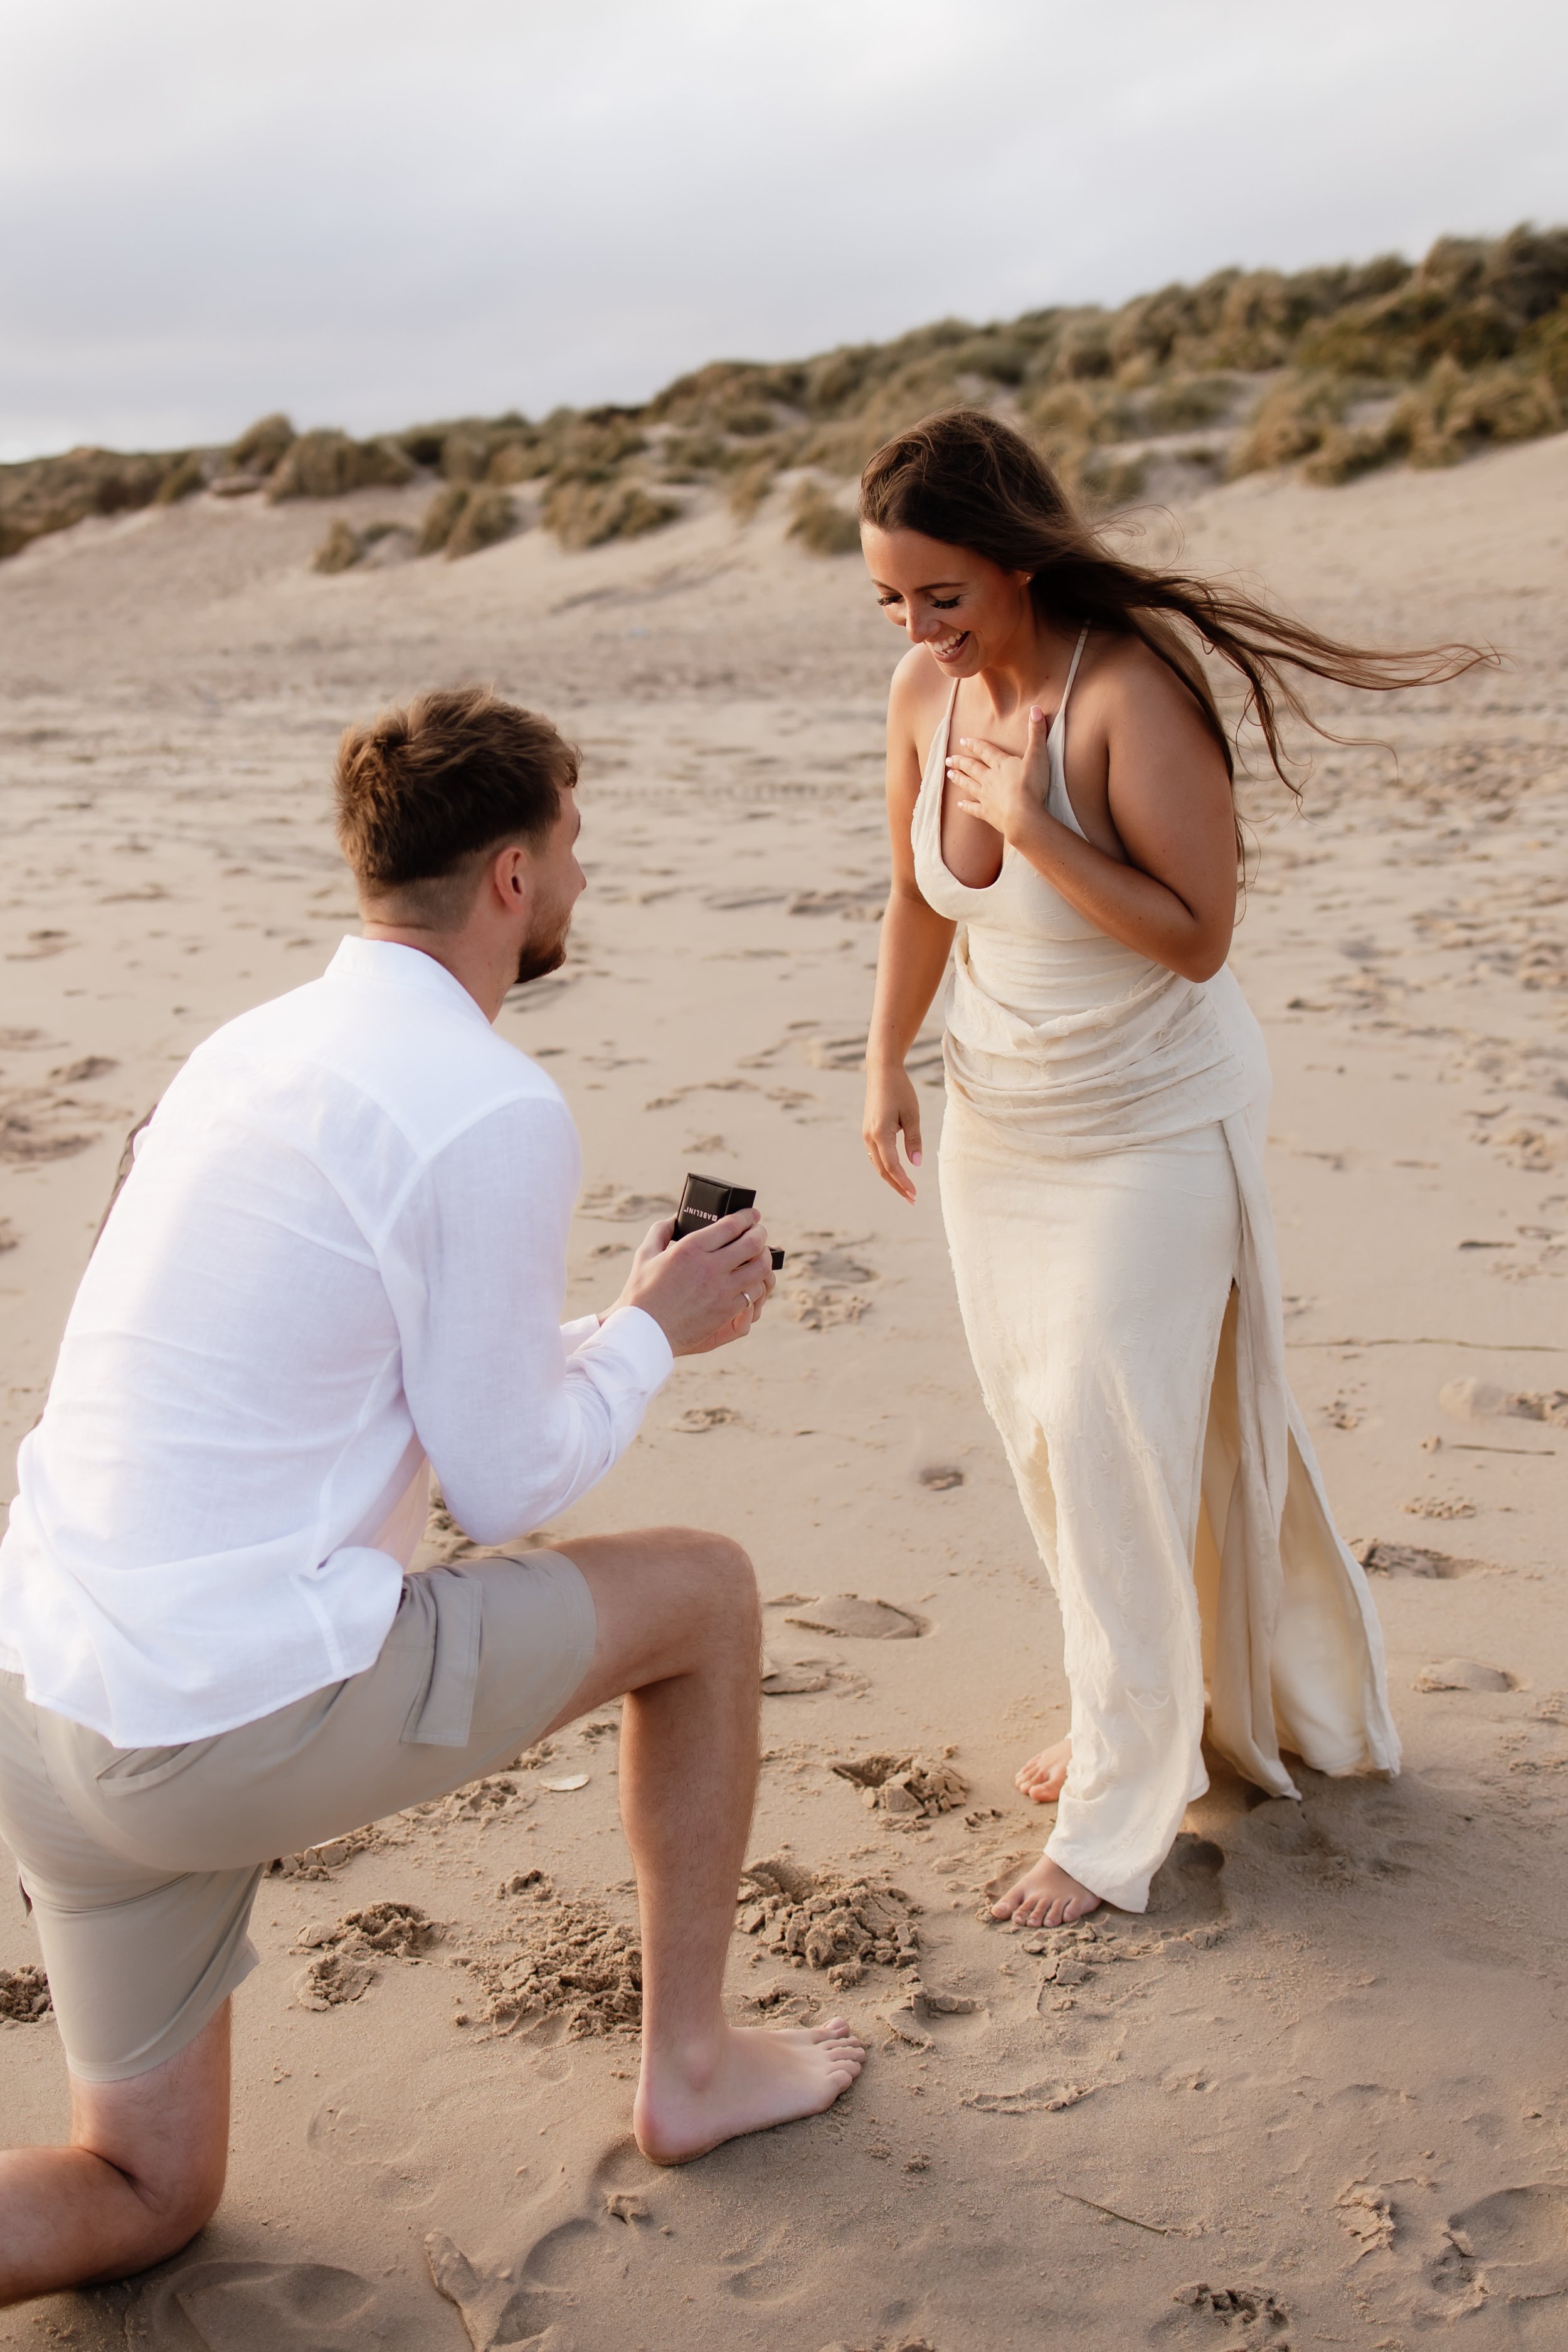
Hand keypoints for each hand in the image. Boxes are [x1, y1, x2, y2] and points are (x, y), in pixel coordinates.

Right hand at [612, 1207, 775, 1356]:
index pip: (732, 1225)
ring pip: (760, 1268)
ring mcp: (721, 1291)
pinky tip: (753, 1280)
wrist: (645, 1332)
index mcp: (690, 1248)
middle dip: (761, 1233)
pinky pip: (754, 1293)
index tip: (752, 1215)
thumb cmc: (641, 1293)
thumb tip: (676, 1218)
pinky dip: (758, 1283)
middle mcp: (710, 1267)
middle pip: (753, 1243)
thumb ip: (661, 1231)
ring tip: (761, 1255)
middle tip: (760, 1231)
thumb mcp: (645, 1254)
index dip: (747, 1217)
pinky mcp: (726, 1311)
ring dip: (765, 1258)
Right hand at [863, 1066, 922, 1201]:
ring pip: (877, 1164)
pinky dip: (885, 1167)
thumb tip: (917, 1164)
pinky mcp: (868, 1131)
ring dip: (891, 1178)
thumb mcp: (912, 1114)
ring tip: (906, 1190)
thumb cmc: (900, 1090)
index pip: (892, 1166)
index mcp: (880, 1133)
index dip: (903, 1182)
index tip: (915, 1194)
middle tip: (912, 1199)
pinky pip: (875, 1155)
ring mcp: (866, 1134)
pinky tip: (896, 1173)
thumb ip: (914, 1140)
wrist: (881, 1072)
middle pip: (883, 1170)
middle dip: (897, 1186)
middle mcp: (869, 1136)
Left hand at [946, 707, 1051, 843]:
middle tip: (949, 759)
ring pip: (969, 785)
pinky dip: (966, 806)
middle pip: (973, 767)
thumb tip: (1036, 708)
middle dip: (961, 762)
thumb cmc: (1032, 785)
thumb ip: (1037, 733)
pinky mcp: (988, 814)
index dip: (975, 745)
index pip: (985, 751)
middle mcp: (990, 778)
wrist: (1024, 815)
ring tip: (950, 774)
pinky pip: (974, 809)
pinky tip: (959, 804)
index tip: (963, 741)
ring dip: (959, 779)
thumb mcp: (1038, 755)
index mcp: (1001, 764)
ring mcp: (987, 797)